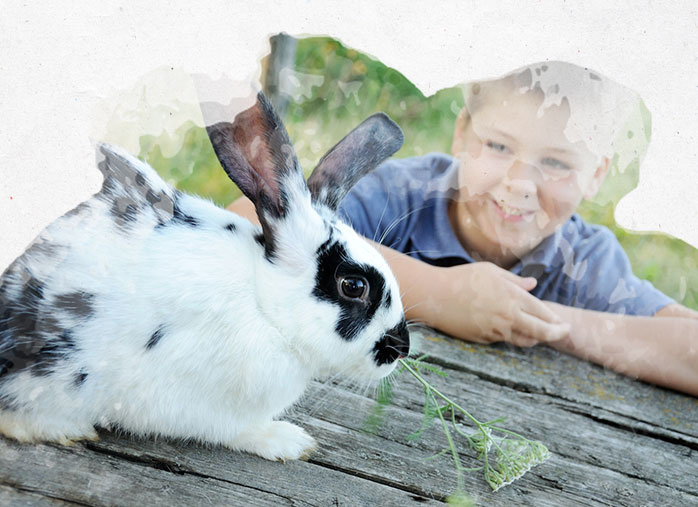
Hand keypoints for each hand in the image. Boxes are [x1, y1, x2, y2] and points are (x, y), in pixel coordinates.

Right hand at [421, 262, 569, 346]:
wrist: (435, 296)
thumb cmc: (463, 278)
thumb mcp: (492, 272)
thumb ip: (515, 281)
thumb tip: (533, 284)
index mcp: (513, 298)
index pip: (544, 314)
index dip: (557, 322)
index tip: (565, 324)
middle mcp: (508, 317)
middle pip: (540, 333)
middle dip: (556, 334)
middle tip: (564, 333)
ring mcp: (495, 331)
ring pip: (523, 340)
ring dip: (533, 338)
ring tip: (538, 333)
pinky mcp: (483, 339)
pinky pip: (502, 339)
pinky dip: (510, 335)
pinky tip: (509, 328)